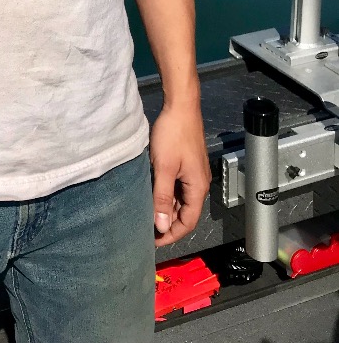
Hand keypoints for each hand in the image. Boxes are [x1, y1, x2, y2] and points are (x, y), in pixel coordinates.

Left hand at [150, 101, 210, 247]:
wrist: (180, 105)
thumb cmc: (173, 134)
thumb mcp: (163, 168)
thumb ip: (162, 197)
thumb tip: (162, 225)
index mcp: (197, 187)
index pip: (188, 222)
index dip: (171, 234)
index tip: (154, 240)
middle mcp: (199, 183)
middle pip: (186, 212)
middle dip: (168, 223)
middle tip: (147, 228)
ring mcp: (194, 172)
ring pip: (181, 199)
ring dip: (166, 207)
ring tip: (147, 212)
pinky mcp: (187, 163)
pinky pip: (178, 186)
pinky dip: (167, 193)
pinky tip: (152, 192)